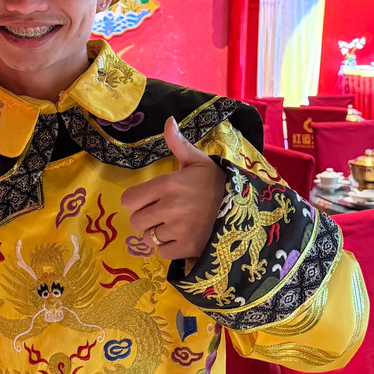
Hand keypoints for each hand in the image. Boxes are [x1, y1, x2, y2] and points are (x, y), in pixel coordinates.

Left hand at [120, 117, 225, 260]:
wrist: (244, 207)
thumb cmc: (216, 182)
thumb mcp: (197, 160)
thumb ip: (177, 143)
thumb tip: (168, 120)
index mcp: (167, 184)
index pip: (128, 200)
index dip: (136, 201)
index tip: (148, 200)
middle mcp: (169, 207)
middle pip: (136, 221)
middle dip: (146, 218)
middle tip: (161, 213)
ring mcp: (178, 230)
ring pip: (148, 238)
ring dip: (157, 234)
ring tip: (172, 225)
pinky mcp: (187, 248)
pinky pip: (162, 252)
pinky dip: (169, 248)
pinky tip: (181, 237)